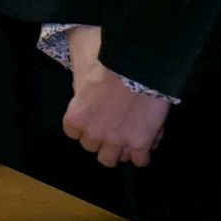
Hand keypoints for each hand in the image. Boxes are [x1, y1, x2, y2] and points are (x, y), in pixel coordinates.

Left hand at [63, 33, 170, 167]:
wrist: (139, 64)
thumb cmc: (109, 59)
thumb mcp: (83, 67)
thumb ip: (81, 87)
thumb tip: (82, 89)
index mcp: (77, 116)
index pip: (73, 132)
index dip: (84, 124)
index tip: (93, 115)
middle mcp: (94, 133)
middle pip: (92, 147)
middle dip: (101, 137)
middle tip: (112, 124)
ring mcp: (117, 141)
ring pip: (113, 159)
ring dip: (119, 149)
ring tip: (129, 135)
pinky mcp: (140, 143)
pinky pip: (140, 161)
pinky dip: (143, 153)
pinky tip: (147, 141)